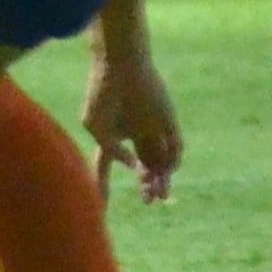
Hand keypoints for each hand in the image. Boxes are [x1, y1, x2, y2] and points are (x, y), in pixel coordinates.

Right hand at [84, 48, 181, 203]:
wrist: (121, 67)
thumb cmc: (102, 94)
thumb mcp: (95, 125)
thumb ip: (111, 150)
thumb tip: (132, 167)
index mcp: (114, 135)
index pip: (108, 164)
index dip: (104, 182)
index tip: (104, 204)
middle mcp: (136, 136)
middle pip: (145, 167)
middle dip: (146, 185)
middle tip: (148, 200)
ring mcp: (154, 130)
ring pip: (162, 161)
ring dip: (161, 180)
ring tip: (159, 194)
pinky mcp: (169, 124)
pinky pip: (176, 148)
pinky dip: (172, 161)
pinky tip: (164, 170)